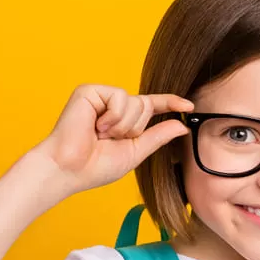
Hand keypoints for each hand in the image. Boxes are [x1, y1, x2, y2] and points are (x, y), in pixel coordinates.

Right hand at [36, 84, 193, 194]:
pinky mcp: (90, 91)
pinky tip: (96, 127)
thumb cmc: (95, 166)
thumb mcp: (135, 152)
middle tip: (111, 140)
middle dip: (135, 128)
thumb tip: (181, 125)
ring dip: (123, 126)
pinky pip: (120, 97)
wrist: (69, 169)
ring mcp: (101, 97)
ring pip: (135, 101)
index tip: (189, 106)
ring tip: (101, 135)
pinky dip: (113, 117)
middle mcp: (113, 106)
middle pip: (145, 105)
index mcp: (123, 120)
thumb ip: (157, 137)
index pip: (151, 107)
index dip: (170, 104)